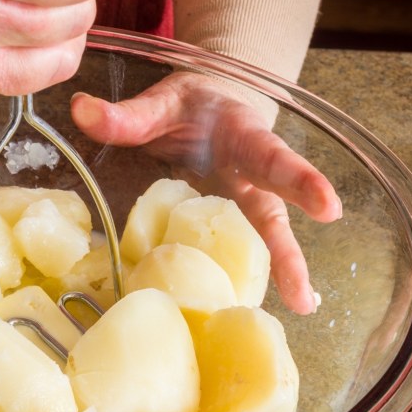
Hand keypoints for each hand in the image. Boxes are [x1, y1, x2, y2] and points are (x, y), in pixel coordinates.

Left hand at [70, 73, 342, 314]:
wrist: (208, 108)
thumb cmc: (192, 106)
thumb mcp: (162, 101)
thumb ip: (127, 114)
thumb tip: (82, 111)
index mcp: (243, 137)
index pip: (272, 157)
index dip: (300, 181)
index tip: (328, 207)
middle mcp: (250, 178)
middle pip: (274, 216)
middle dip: (290, 253)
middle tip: (307, 293)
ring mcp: (241, 205)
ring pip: (263, 242)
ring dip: (279, 275)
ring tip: (300, 308)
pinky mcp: (226, 226)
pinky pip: (235, 254)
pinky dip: (243, 280)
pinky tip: (247, 310)